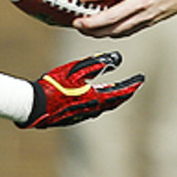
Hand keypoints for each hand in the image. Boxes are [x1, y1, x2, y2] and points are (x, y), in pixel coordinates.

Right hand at [18, 51, 143, 128]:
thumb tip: (117, 58)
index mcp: (97, 98)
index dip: (133, 84)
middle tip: (131, 85)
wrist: (35, 106)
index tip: (141, 78)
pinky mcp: (74, 117)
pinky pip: (92, 108)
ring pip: (103, 105)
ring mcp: (84, 115)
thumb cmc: (55, 86)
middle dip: (124, 92)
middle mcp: (94, 110)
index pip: (122, 91)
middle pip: (115, 101)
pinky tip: (94, 97)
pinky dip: (99, 101)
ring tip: (116, 90)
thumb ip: (98, 63)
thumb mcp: (77, 70)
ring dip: (112, 97)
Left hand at [73, 0, 176, 37]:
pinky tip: (102, 31)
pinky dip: (112, 33)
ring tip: (84, 29)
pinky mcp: (147, 22)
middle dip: (91, 22)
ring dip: (98, 32)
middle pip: (112, 18)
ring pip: (117, 29)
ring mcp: (144, 15)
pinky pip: (126, 31)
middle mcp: (140, 2)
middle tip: (77, 20)